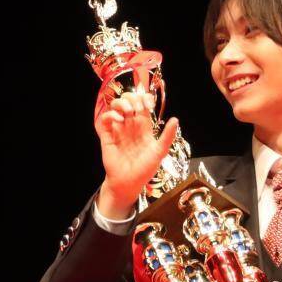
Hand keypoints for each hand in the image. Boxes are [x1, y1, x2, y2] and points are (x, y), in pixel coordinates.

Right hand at [94, 87, 179, 218]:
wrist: (128, 183)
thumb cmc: (144, 170)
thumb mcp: (159, 152)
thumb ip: (167, 136)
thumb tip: (175, 119)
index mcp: (143, 126)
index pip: (143, 104)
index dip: (145, 98)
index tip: (149, 106)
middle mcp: (130, 125)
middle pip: (129, 100)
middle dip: (133, 98)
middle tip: (138, 109)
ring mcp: (118, 129)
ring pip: (116, 106)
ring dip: (122, 103)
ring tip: (128, 112)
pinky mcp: (107, 135)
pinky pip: (106, 118)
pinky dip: (111, 114)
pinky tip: (119, 121)